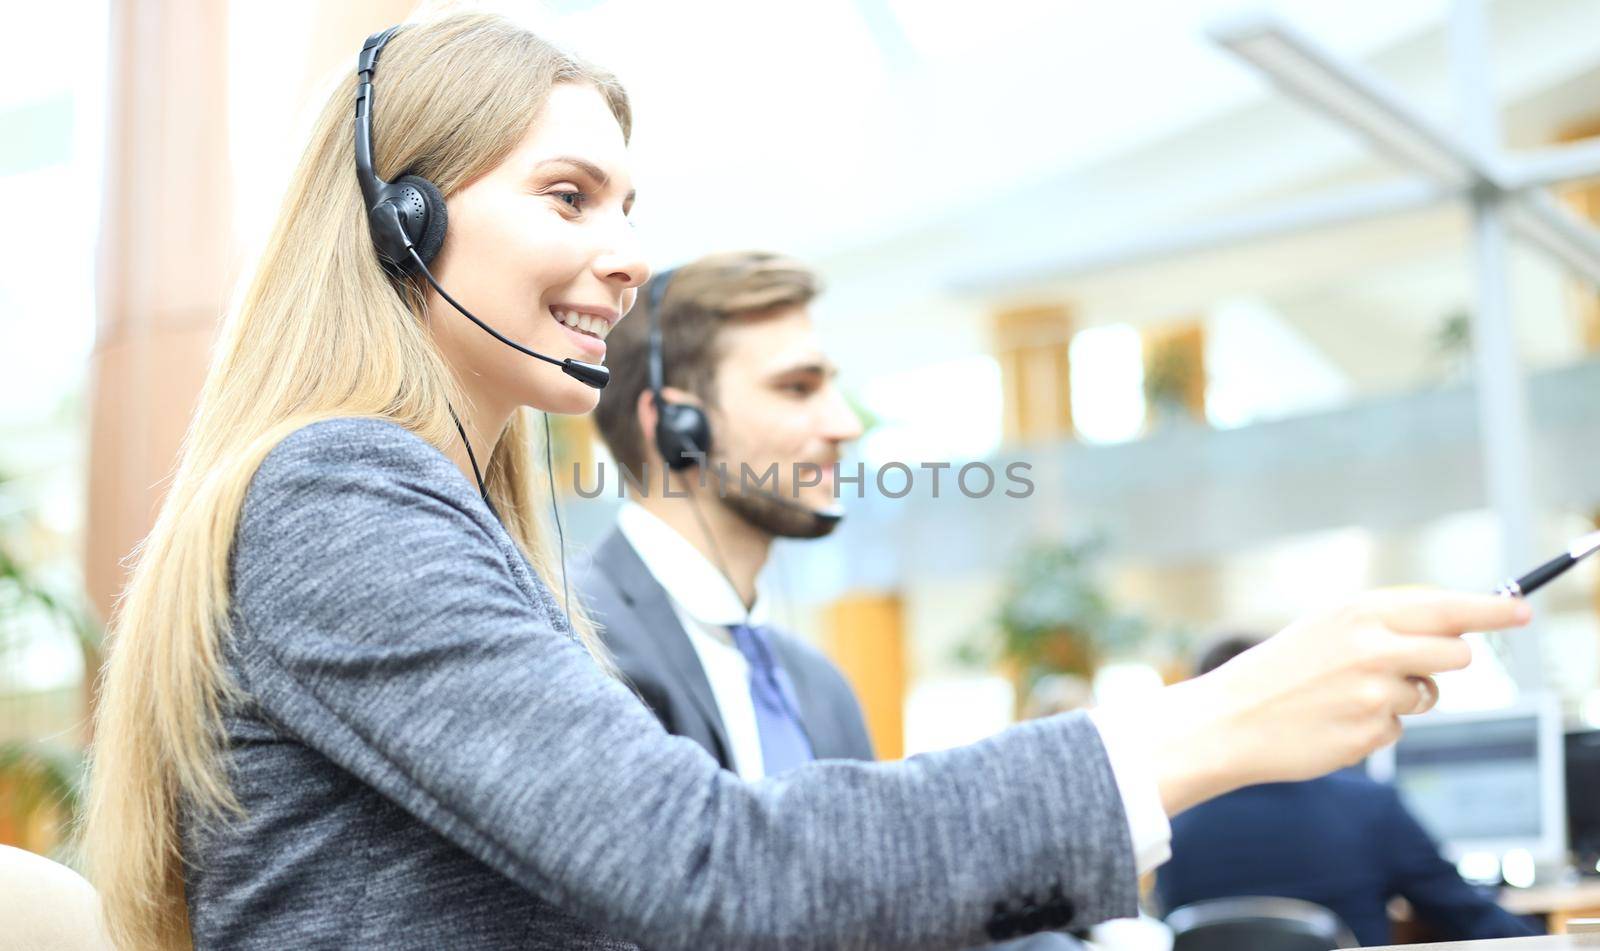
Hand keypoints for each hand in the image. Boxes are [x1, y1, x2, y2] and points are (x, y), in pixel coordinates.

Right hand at [1149, 588, 1531, 813]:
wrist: (1228, 720)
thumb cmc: (1279, 671)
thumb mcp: (1327, 628)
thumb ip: (1386, 624)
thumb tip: (1454, 628)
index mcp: (1360, 612)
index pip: (1446, 605)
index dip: (1493, 608)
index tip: (1521, 610)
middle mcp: (1372, 648)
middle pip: (1456, 653)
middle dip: (1443, 664)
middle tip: (1408, 669)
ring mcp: (1373, 693)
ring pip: (1427, 695)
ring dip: (1402, 698)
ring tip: (1348, 696)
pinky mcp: (1370, 734)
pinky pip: (1397, 730)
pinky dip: (1373, 728)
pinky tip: (1333, 723)